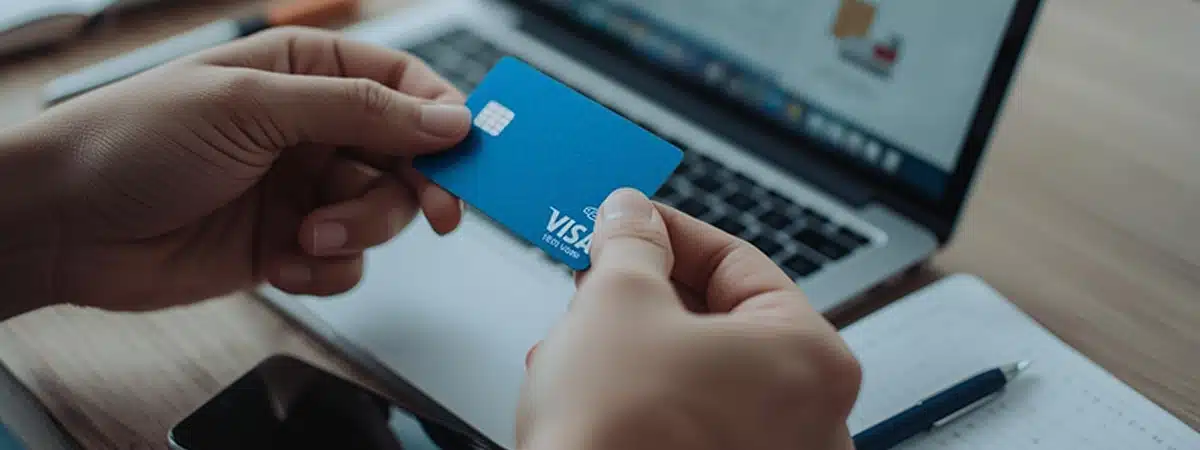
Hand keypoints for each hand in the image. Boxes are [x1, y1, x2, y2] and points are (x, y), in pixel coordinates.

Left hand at [2, 27, 469, 312]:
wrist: (63, 226)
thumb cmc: (134, 141)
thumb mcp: (253, 108)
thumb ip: (358, 110)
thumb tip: (447, 117)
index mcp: (305, 73)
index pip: (403, 86)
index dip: (443, 119)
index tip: (465, 155)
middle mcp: (312, 130)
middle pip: (406, 158)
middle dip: (413, 190)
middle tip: (435, 215)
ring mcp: (301, 189)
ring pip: (381, 215)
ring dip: (356, 232)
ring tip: (306, 235)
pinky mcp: (287, 245)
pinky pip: (345, 261)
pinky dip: (325, 268)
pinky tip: (282, 263)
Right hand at [516, 189, 861, 449]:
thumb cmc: (616, 432)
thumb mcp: (616, 299)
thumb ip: (631, 242)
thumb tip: (631, 215)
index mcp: (811, 358)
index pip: (738, 263)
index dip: (669, 231)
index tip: (631, 221)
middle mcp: (812, 418)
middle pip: (722, 321)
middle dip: (647, 293)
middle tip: (600, 271)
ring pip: (701, 373)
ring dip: (636, 345)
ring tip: (580, 330)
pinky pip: (692, 420)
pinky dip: (646, 396)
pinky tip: (591, 386)